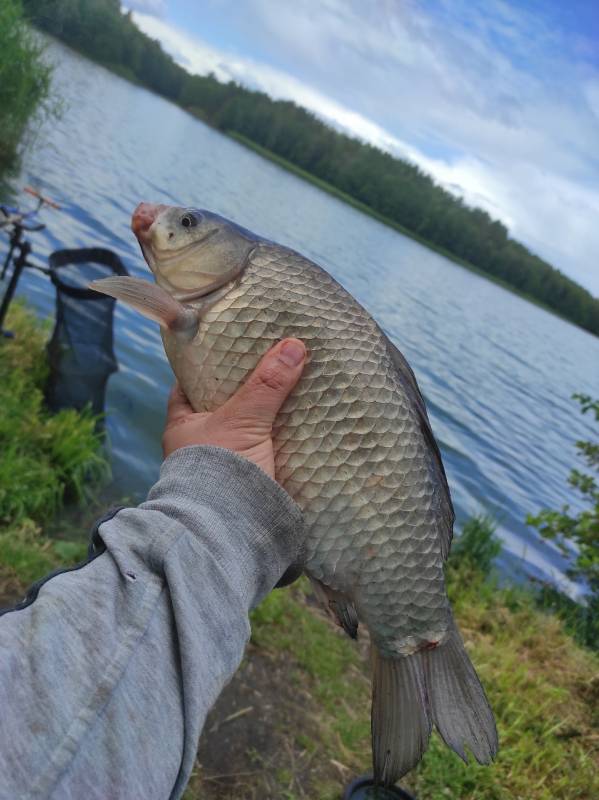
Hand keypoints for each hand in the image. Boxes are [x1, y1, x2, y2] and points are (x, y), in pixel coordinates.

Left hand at [162, 338, 306, 480]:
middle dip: (249, 389)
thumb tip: (294, 345)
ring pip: (249, 429)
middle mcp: (200, 444)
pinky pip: (268, 452)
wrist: (228, 533)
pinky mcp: (249, 482)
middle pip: (226, 405)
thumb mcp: (243, 421)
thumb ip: (267, 385)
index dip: (210, 364)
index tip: (233, 346)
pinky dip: (283, 441)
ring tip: (297, 388)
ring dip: (270, 416)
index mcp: (183, 424)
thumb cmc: (219, 472)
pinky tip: (304, 426)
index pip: (192, 384)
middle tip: (275, 363)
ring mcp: (224, 464)